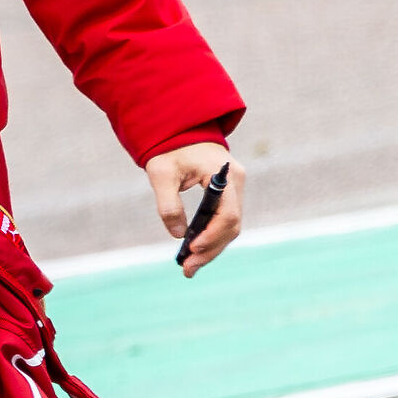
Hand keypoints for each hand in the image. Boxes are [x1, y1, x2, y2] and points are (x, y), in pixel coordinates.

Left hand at [146, 143, 243, 278]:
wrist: (179, 129)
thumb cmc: (169, 148)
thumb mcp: (161, 174)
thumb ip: (168, 204)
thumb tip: (178, 235)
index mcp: (223, 174)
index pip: (227, 213)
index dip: (211, 235)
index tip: (192, 249)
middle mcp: (236, 182)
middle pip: (231, 225)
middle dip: (210, 249)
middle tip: (187, 269)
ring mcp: (234, 189)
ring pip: (229, 227)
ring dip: (211, 249)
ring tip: (189, 268)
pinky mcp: (228, 195)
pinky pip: (223, 221)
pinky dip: (211, 238)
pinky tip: (195, 254)